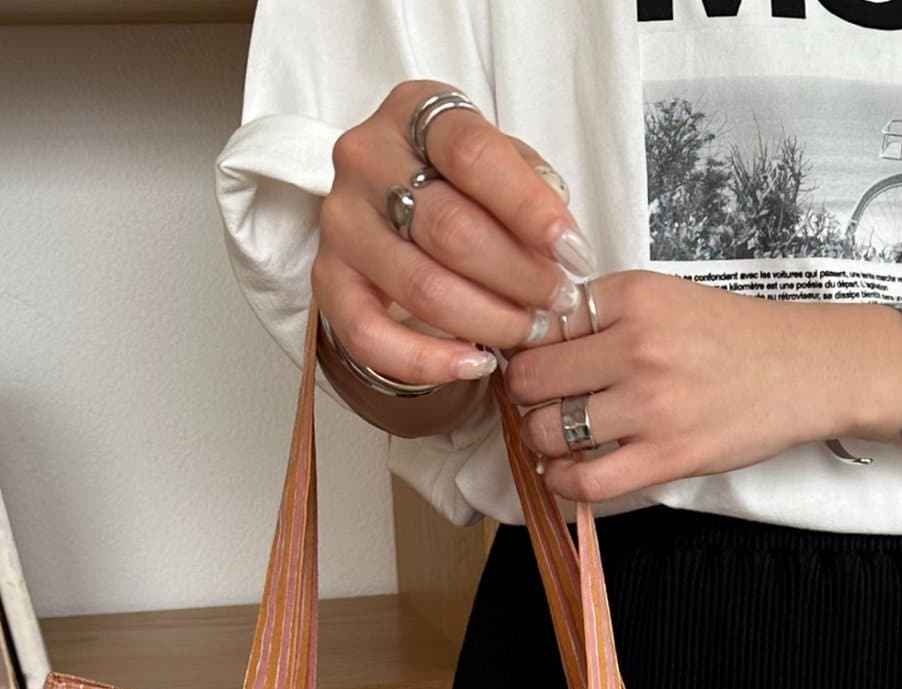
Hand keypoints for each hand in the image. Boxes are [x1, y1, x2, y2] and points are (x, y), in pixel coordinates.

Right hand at [313, 79, 597, 388]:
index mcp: (413, 113)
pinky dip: (427, 361)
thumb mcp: (500, 163)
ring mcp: (341, 222)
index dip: (529, 209)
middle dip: (517, 276)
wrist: (395, 208)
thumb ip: (531, 187)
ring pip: (420, 286)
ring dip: (486, 320)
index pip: (472, 154)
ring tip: (528, 332)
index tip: (574, 252)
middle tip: (557, 303)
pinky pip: (369, 336)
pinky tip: (474, 363)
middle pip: (449, 228)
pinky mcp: (326, 280)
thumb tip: (561, 243)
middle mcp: (365, 159)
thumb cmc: (461, 184)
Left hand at [504, 271, 901, 501]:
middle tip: (540, 401)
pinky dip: (562, 481)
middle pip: (532, 379)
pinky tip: (566, 471)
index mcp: (634, 296)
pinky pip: (586, 480)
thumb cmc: (729, 338)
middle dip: (524, 395)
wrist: (802, 371)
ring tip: (555, 435)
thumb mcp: (663, 299)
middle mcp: (638, 346)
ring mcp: (651, 405)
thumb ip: (602, 314)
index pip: (541, 324)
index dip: (529, 347)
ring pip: (549, 431)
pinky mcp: (666, 456)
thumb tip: (533, 342)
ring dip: (539, 439)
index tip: (539, 362)